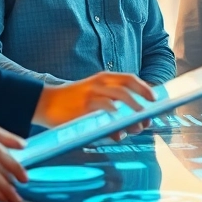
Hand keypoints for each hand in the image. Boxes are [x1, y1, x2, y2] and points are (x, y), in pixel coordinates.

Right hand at [34, 72, 155, 139]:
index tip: (155, 98)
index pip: (129, 79)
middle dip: (142, 98)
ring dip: (131, 108)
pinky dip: (113, 114)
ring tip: (139, 120)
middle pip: (127, 87)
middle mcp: (99, 83)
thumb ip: (112, 102)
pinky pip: (102, 109)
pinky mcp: (83, 107)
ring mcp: (91, 94)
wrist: (45, 103)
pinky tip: (119, 122)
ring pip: (118, 97)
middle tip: (150, 112)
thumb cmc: (72, 102)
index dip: (144, 88)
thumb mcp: (92, 94)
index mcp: (103, 78)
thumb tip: (134, 121)